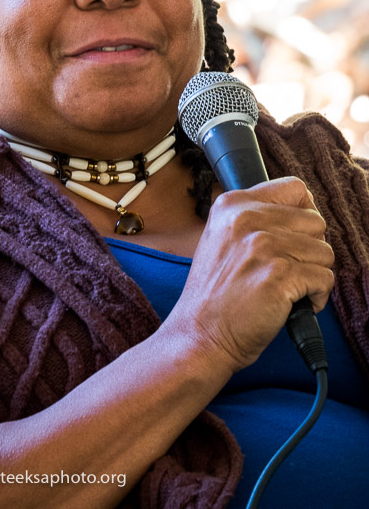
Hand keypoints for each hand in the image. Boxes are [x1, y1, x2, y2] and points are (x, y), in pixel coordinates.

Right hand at [174, 177, 333, 371]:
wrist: (199, 334)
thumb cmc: (215, 293)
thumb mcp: (222, 238)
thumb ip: (256, 218)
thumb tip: (303, 213)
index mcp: (232, 204)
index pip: (295, 188)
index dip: (302, 215)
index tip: (293, 237)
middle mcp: (246, 218)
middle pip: (315, 222)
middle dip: (308, 250)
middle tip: (285, 270)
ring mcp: (263, 246)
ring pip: (324, 252)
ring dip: (312, 275)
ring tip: (285, 288)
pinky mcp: (279, 275)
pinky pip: (325, 279)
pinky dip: (316, 298)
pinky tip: (291, 304)